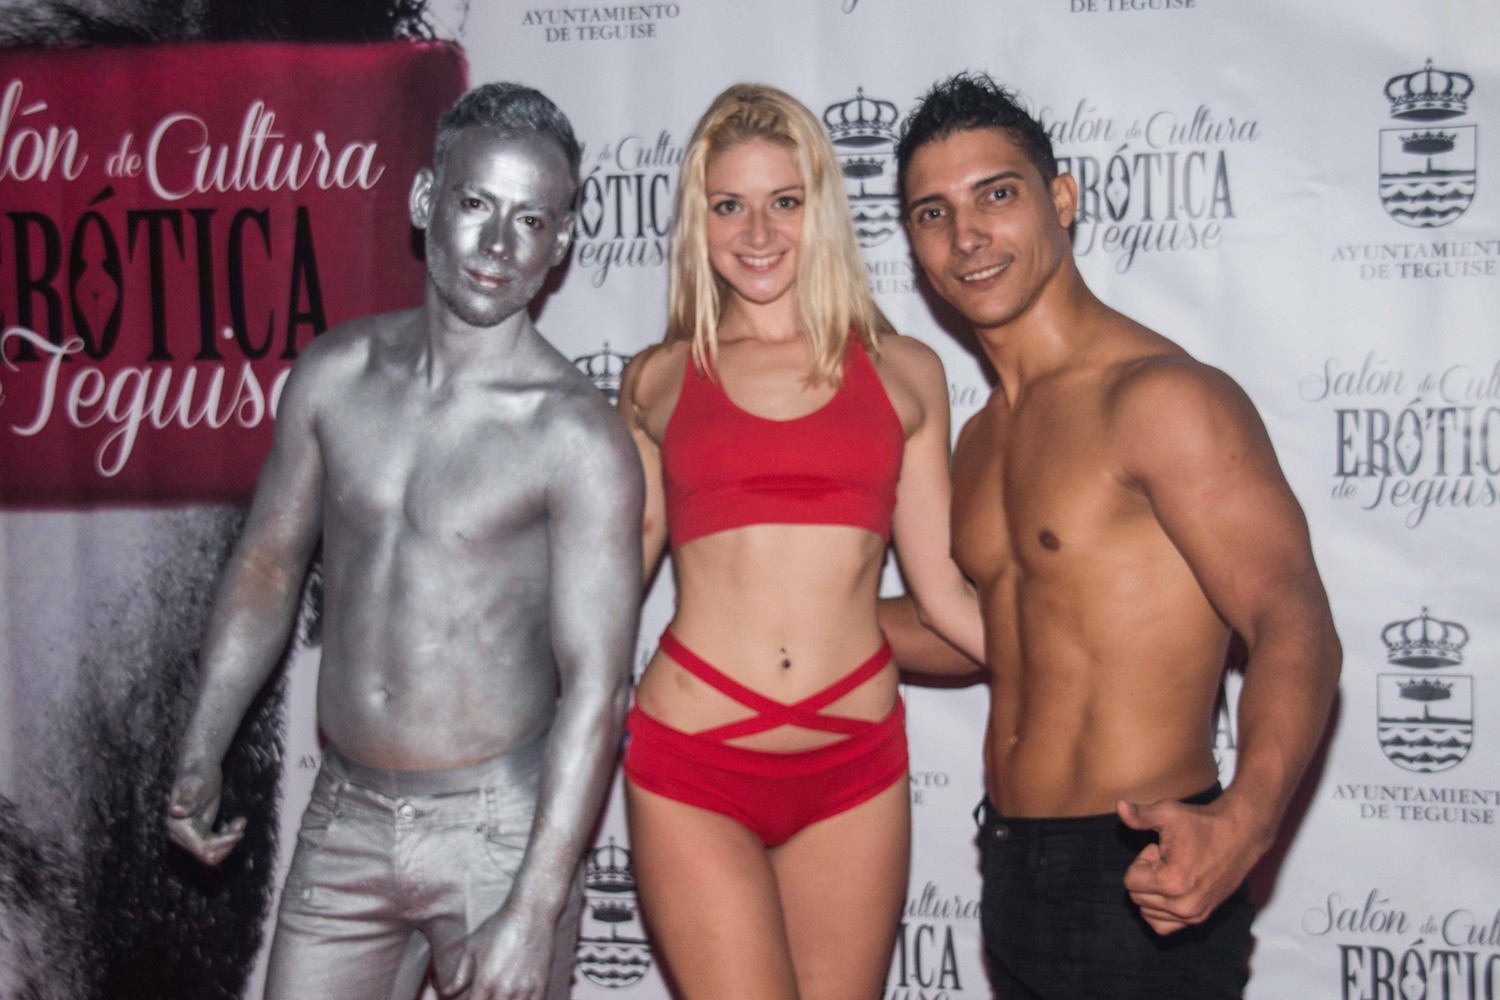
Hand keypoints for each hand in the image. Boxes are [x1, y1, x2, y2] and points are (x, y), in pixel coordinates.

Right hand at [166, 760, 245, 865]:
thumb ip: (188, 798)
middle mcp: (179, 835)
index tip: (240, 833)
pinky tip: (236, 822)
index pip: (202, 849)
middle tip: (240, 823)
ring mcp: (189, 836)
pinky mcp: (199, 833)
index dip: (222, 845)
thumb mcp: (196, 784)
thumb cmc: (198, 774)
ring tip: (239, 821)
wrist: (198, 769)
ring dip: (229, 841)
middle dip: (227, 844)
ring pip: (213, 854)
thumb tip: (175, 811)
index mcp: (177, 827)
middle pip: (208, 855)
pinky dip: (229, 838)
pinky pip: (216, 846)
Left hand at [441, 902, 556, 999]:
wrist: (531, 911)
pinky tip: (517, 997)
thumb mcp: (472, 947)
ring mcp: (524, 990)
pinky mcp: (541, 986)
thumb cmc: (500, 926)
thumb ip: (460, 975)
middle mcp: (504, 990)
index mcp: (484, 982)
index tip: (473, 997)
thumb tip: (446, 992)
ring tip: (501, 995)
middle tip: (487, 993)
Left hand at [1116, 796, 1263, 934]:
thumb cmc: (1203, 823)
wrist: (1240, 835)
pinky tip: (1170, 890)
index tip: (1160, 850)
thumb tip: (1119, 806)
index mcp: (1171, 882)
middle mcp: (1182, 905)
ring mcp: (1193, 915)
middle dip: (1147, 876)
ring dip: (1154, 892)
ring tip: (1174, 872)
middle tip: (1169, 860)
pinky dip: (1159, 911)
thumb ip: (1139, 815)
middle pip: (1137, 897)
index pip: (1130, 882)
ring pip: (1147, 912)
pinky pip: (1163, 926)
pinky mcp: (1201, 918)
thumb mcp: (1168, 813)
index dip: (1141, 861)